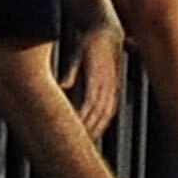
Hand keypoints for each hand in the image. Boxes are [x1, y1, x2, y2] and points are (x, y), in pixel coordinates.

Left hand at [68, 22, 124, 138]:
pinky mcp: (115, 90)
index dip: (83, 118)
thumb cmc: (90, 43)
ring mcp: (114, 89)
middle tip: (76, 144)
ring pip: (106, 114)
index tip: (74, 130)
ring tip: (86, 143)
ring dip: (97, 129)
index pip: (91, 103)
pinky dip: (103, 123)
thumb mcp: (77, 53)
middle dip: (89, 129)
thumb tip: (62, 86)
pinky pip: (110, 110)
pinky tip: (96, 131)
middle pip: (99, 113)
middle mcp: (108, 85)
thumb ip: (72, 71)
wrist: (109, 33)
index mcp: (98, 77)